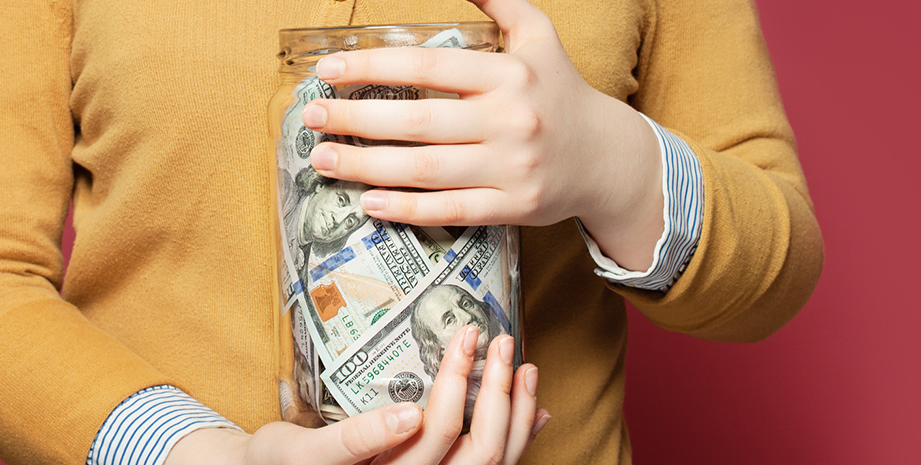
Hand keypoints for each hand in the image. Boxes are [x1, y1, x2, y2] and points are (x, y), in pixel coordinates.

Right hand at [165, 326, 547, 464]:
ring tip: (521, 365)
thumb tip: (409, 416)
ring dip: (515, 410)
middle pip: (470, 450)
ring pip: (492, 461)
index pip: (423, 437)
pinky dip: (522, 434)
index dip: (442, 398)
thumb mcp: (300, 447)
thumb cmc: (287, 462)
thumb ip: (352, 440)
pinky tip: (535, 407)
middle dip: (491, 391)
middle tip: (490, 339)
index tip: (454, 357)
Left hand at [302, 0, 665, 269]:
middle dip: (356, 120)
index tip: (329, 72)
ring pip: (427, 169)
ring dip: (367, 166)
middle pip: (418, 122)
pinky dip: (407, 209)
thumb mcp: (539, 37)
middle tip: (312, 119)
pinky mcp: (514, 207)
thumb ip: (499, 3)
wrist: (608, 158)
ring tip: (324, 160)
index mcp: (510, 75)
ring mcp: (512, 168)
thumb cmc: (562, 93)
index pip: (428, 67)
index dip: (372, 67)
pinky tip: (370, 202)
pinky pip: (452, 209)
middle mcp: (511, 120)